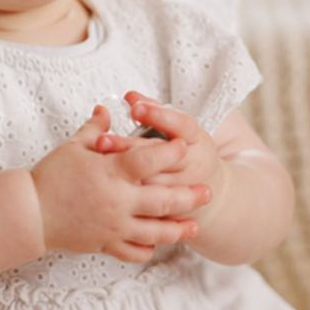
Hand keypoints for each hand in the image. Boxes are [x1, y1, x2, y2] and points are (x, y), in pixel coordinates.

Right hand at [30, 105, 208, 262]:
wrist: (30, 212)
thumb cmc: (51, 175)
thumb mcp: (74, 146)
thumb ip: (95, 128)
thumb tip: (105, 108)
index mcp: (111, 172)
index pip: (149, 160)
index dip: (170, 152)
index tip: (185, 147)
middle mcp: (118, 200)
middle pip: (163, 199)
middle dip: (188, 196)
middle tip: (207, 192)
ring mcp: (114, 225)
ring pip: (155, 231)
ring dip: (178, 229)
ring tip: (194, 225)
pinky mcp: (106, 243)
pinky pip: (134, 250)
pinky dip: (148, 248)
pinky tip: (157, 243)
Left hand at [94, 92, 225, 222]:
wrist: (212, 191)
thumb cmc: (187, 150)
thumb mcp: (178, 128)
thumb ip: (154, 110)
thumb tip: (130, 96)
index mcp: (196, 139)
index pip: (180, 125)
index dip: (157, 116)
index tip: (134, 108)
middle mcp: (193, 164)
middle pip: (161, 156)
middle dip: (130, 148)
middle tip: (101, 140)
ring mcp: (186, 190)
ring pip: (153, 184)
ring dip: (124, 176)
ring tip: (97, 166)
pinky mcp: (176, 212)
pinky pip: (150, 209)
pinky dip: (129, 200)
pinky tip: (107, 192)